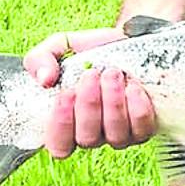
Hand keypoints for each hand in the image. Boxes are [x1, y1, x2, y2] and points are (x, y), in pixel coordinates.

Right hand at [23, 28, 156, 158]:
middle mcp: (93, 134)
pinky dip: (137, 109)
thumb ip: (41, 59)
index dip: (61, 125)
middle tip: (93, 74)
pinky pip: (141, 129)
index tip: (66, 93)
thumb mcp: (60, 48)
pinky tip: (134, 87)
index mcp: (68, 123)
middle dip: (89, 104)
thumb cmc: (90, 50)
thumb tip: (44, 80)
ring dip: (113, 103)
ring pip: (115, 135)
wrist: (127, 40)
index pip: (59, 146)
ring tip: (113, 73)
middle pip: (87, 138)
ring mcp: (120, 133)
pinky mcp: (143, 126)